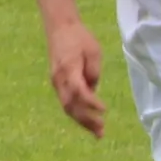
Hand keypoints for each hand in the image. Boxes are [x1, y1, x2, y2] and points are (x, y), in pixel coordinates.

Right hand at [46, 21, 104, 136]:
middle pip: (71, 105)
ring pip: (67, 107)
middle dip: (86, 120)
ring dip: (82, 121)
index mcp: (68, 69)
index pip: (78, 91)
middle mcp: (59, 79)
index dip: (90, 103)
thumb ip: (94, 71)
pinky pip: (66, 102)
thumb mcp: (94, 51)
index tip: (104, 110)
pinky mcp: (57, 83)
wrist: (59, 28)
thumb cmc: (79, 37)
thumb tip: (93, 89)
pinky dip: (77, 113)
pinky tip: (88, 121)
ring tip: (97, 132)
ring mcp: (56, 82)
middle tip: (101, 132)